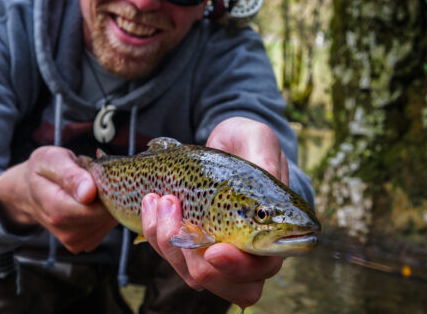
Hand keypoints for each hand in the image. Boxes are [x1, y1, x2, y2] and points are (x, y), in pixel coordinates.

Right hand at [0, 146, 117, 252]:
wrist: (27, 191)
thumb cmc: (41, 170)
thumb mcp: (51, 160)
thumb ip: (70, 175)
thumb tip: (89, 192)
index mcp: (56, 209)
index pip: (98, 209)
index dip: (106, 191)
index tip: (96, 174)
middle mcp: (65, 230)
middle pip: (106, 215)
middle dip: (106, 194)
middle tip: (90, 178)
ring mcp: (74, 240)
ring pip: (109, 221)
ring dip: (104, 202)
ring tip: (86, 190)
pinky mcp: (82, 243)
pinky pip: (106, 227)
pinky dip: (102, 212)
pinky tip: (88, 203)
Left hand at [140, 116, 289, 306]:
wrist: (218, 146)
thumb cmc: (244, 143)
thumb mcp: (255, 138)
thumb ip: (263, 157)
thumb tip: (266, 179)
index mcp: (273, 228)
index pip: (264, 266)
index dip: (239, 267)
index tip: (214, 250)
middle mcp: (248, 250)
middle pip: (231, 288)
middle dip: (198, 263)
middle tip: (180, 217)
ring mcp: (218, 253)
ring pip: (194, 276)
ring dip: (170, 240)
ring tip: (163, 198)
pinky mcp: (191, 248)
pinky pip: (171, 257)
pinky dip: (156, 232)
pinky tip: (152, 201)